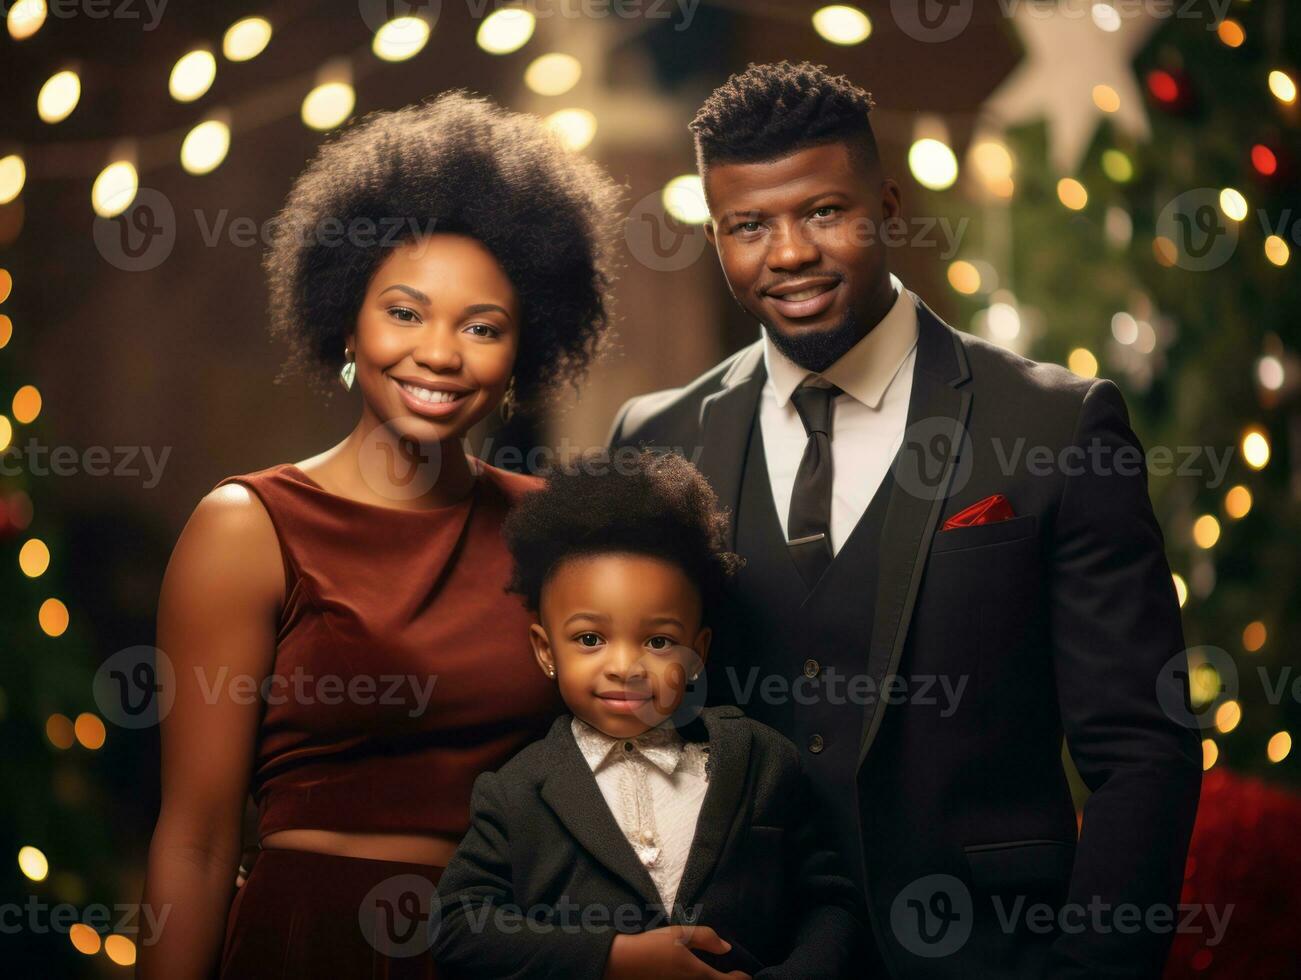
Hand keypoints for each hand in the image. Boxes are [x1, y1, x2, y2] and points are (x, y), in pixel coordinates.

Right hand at [602, 925, 750, 979]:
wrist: (620, 964)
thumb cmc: (651, 946)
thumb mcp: (680, 935)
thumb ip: (706, 938)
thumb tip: (726, 947)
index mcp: (699, 975)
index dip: (741, 979)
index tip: (744, 975)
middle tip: (732, 977)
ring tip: (714, 976)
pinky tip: (694, 978)